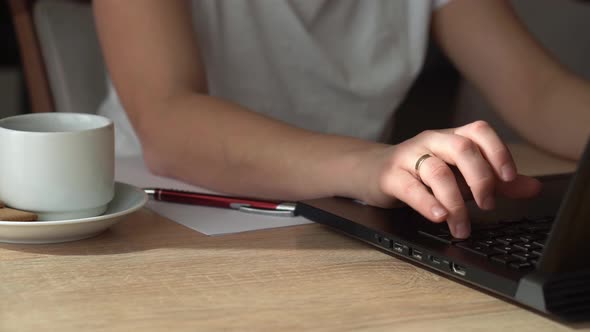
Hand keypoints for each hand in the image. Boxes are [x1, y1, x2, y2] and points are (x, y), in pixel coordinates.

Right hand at [363, 121, 541, 238]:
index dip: (498, 152)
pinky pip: (411, 187)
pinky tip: (439, 217)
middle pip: (462, 149)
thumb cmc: (421, 174)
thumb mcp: (460, 176)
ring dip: (455, 203)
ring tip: (461, 226)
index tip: (509, 179)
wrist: (371, 171)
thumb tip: (532, 187)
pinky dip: (427, 203)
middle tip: (487, 206)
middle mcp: (431, 142)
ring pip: (437, 171)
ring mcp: (409, 157)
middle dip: (480, 179)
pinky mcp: (390, 176)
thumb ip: (495, 181)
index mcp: (451, 138)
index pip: (479, 132)